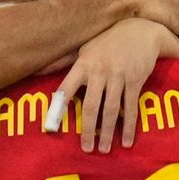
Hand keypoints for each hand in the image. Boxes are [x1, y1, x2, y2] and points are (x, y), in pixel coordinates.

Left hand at [55, 18, 171, 152]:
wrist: (140, 30)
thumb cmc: (108, 41)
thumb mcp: (84, 48)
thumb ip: (65, 63)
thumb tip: (38, 71)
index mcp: (83, 64)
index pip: (66, 88)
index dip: (58, 108)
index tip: (51, 127)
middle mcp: (99, 71)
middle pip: (91, 105)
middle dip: (88, 129)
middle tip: (86, 149)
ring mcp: (118, 76)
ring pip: (111, 110)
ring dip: (107, 132)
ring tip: (104, 149)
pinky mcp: (135, 80)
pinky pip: (131, 107)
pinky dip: (129, 126)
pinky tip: (127, 141)